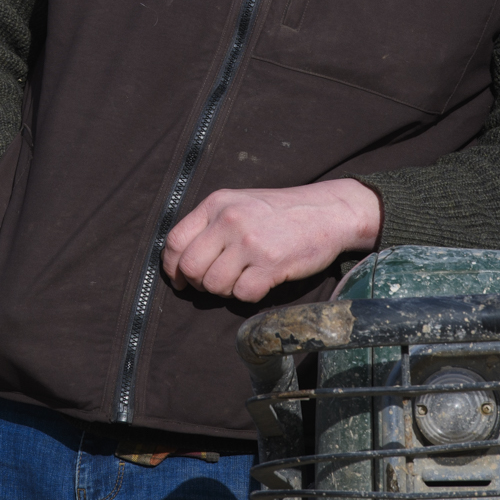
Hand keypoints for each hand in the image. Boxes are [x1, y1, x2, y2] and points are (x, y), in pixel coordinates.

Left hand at [161, 180, 381, 302]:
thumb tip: (180, 262)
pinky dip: (248, 295)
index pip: (174, 241)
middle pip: (190, 267)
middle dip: (198, 283)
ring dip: (225, 290)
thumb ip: (210, 226)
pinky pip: (242, 294)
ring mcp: (250, 242)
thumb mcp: (239, 204)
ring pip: (214, 285)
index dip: (172, 267)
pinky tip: (260, 282)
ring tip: (242, 279)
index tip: (180, 280)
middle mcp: (229, 220)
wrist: (327, 212)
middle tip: (215, 283)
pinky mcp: (270, 264)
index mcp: (216, 204)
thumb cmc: (279, 213)